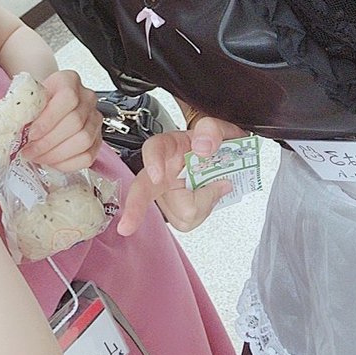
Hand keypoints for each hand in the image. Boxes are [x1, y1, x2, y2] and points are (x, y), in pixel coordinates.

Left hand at [19, 71, 102, 172]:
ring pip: (83, 141)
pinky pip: (88, 156)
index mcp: (69, 80)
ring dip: (56, 154)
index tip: (30, 134)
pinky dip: (68, 163)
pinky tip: (51, 162)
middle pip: (75, 123)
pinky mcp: (97, 138)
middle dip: (48, 142)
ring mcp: (94, 118)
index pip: (67, 99)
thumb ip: (18, 109)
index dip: (48, 120)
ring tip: (37, 157)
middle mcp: (87, 97)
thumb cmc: (37, 100)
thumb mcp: (26, 97)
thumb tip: (1, 128)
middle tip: (28, 152)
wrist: (49, 101)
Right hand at [116, 116, 247, 235]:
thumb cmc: (216, 142)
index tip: (157, 175)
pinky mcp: (177, 207)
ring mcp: (168, 191)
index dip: (152, 161)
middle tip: (127, 226)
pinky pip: (186, 221)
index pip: (154, 148)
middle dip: (135, 208)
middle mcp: (164, 169)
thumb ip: (211, 130)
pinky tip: (209, 198)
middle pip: (142, 189)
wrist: (228, 158)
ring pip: (177, 213)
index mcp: (171, 146)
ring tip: (215, 187)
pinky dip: (203, 212)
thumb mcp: (221, 128)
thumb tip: (202, 147)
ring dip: (202, 206)